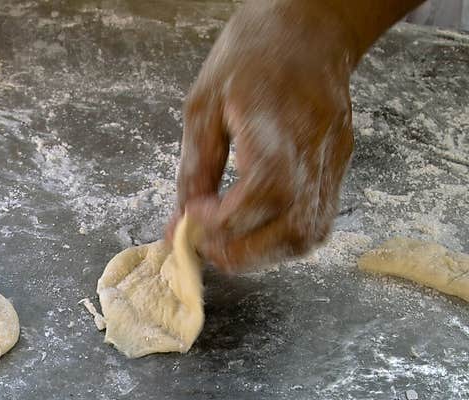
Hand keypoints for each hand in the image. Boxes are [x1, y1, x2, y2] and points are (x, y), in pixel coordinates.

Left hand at [174, 1, 355, 271]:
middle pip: (290, 230)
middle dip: (241, 253)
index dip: (220, 222)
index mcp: (279, 129)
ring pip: (308, 236)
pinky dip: (283, 241)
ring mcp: (333, 164)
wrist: (312, 27)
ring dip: (264, 254)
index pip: (259, 198)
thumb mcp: (204, 106)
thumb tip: (177, 226)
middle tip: (206, 245)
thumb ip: (193, 171)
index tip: (192, 216)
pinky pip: (317, 223)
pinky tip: (255, 230)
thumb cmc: (252, 57)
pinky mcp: (339, 169)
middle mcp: (315, 153)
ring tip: (228, 242)